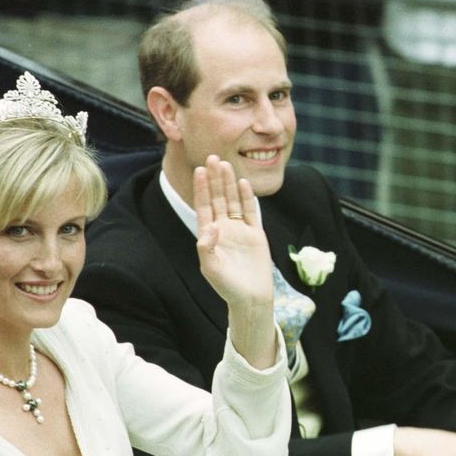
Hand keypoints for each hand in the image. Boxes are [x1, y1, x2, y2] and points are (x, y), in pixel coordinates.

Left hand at [194, 155, 275, 368]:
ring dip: (230, 184)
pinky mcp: (256, 234)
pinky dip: (248, 198)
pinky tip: (244, 183)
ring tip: (226, 165)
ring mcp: (240, 230)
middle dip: (215, 179)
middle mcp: (223, 229)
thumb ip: (206, 248)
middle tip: (212, 157)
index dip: (201, 189)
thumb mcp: (211, 268)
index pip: (204, 206)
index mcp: (209, 236)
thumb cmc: (227, 287)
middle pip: (218, 198)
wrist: (251, 298)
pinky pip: (251, 212)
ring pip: (234, 201)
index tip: (199, 170)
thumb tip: (211, 226)